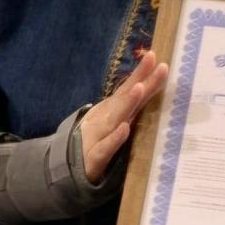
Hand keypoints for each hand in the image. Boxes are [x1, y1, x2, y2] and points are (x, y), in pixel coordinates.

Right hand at [79, 50, 167, 182]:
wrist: (67, 168)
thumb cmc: (99, 140)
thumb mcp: (115, 120)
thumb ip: (133, 105)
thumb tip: (152, 85)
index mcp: (111, 110)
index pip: (128, 88)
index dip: (142, 73)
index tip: (156, 56)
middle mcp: (106, 118)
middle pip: (124, 97)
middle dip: (140, 80)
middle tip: (157, 64)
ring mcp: (98, 135)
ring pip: (114, 118)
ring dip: (127, 103)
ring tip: (140, 89)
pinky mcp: (95, 158)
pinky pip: (105, 148)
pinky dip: (114, 139)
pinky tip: (124, 129)